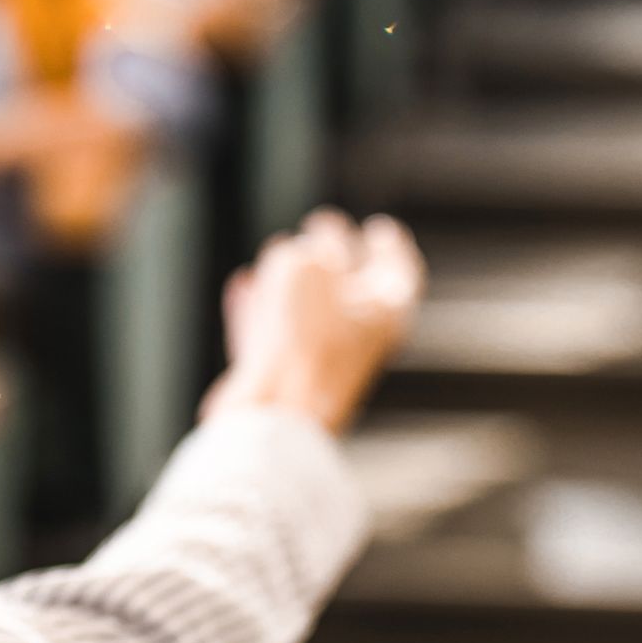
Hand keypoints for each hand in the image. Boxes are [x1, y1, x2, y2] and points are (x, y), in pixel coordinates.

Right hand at [203, 210, 424, 434]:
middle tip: (318, 224)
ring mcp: (323, 366)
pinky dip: (262, 309)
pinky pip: (274, 337)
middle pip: (355, 290)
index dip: (390, 246)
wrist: (276, 418)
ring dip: (295, 281)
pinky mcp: (285, 383)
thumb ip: (308, 252)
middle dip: (335, 255)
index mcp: (387, 313)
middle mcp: (361, 341)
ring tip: (276, 248)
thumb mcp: (306, 269)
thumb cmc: (303, 340)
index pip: (398, 270)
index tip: (379, 228)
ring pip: (312, 315)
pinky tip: (242, 285)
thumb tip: (300, 255)